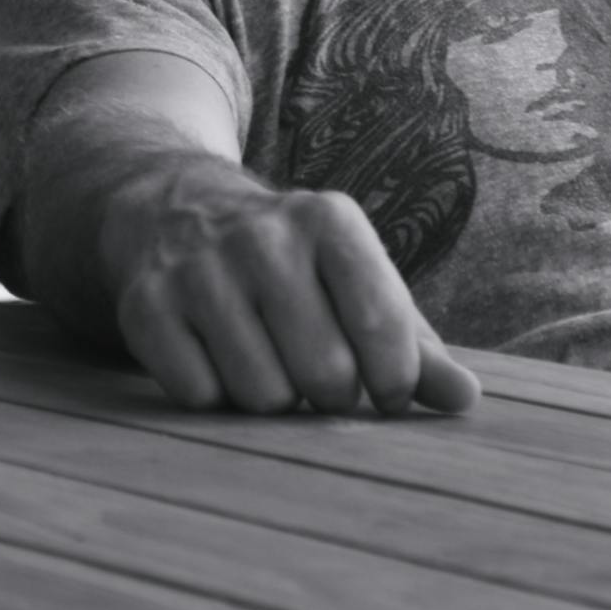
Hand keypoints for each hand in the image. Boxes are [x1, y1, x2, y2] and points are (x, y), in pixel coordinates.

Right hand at [106, 178, 478, 416]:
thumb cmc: (292, 267)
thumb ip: (415, 345)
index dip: (393, 382)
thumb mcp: (356, 283)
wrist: (172, 209)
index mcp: (329, 221)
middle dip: (328, 394)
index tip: (383, 386)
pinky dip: (213, 396)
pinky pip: (199, 396)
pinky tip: (213, 358)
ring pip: (261, 395)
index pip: (384, 332)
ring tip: (265, 362)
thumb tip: (466, 400)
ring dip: (270, 399)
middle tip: (316, 374)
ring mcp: (196, 268)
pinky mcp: (144, 303)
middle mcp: (261, 236)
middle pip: (325, 375)